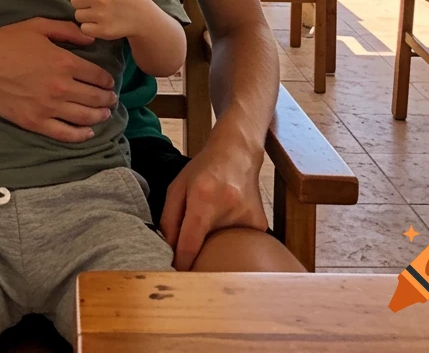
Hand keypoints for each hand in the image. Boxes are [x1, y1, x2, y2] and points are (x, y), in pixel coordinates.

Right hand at [0, 18, 118, 142]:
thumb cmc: (8, 41)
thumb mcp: (39, 26)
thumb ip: (68, 31)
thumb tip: (91, 39)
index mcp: (64, 62)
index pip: (97, 76)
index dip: (107, 80)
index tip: (109, 83)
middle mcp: (60, 87)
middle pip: (94, 98)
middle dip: (107, 99)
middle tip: (111, 100)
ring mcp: (48, 107)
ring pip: (83, 117)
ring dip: (99, 116)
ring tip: (104, 114)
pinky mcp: (34, 121)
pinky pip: (64, 133)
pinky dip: (80, 135)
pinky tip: (88, 133)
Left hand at [69, 0, 146, 40]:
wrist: (141, 15)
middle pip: (74, 0)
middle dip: (84, 2)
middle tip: (98, 2)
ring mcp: (101, 15)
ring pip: (78, 15)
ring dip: (87, 15)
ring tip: (101, 12)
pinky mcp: (102, 30)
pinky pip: (84, 28)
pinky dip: (90, 28)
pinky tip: (101, 23)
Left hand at [159, 125, 267, 270]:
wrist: (237, 153)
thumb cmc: (203, 170)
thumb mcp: (177, 187)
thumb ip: (169, 219)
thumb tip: (167, 251)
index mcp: (203, 200)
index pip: (190, 244)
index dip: (181, 263)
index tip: (175, 275)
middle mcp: (228, 209)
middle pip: (209, 249)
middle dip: (199, 257)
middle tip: (192, 257)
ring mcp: (248, 218)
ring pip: (226, 249)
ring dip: (216, 248)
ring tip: (214, 233)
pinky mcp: (261, 225)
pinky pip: (243, 245)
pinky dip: (233, 242)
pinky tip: (229, 226)